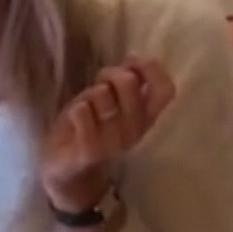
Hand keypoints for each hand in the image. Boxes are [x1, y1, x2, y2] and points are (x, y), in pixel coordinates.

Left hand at [40, 56, 176, 209]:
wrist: (66, 172)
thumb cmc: (90, 127)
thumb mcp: (112, 101)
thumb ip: (126, 82)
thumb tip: (136, 59)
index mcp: (146, 118)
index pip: (166, 90)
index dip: (150, 68)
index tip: (131, 62)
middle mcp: (134, 130)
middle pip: (128, 83)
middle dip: (110, 73)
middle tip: (101, 85)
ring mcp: (113, 143)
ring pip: (102, 95)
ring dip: (89, 94)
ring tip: (87, 106)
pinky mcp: (89, 151)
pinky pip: (83, 115)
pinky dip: (77, 109)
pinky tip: (76, 116)